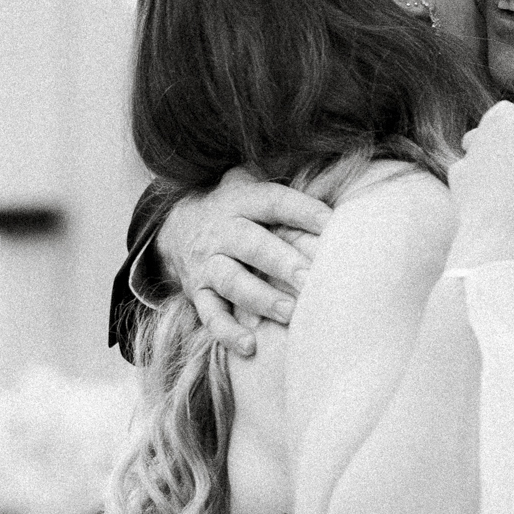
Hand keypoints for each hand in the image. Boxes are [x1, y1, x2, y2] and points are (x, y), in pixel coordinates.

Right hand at [158, 167, 334, 356]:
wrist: (174, 227)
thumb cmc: (235, 209)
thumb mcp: (248, 184)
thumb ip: (283, 180)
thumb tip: (339, 167)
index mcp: (240, 201)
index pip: (272, 201)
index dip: (302, 210)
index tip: (332, 223)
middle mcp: (222, 232)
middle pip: (251, 244)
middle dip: (281, 261)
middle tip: (311, 278)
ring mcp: (207, 264)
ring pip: (232, 281)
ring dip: (261, 298)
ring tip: (290, 312)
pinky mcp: (197, 293)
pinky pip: (210, 316)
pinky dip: (227, 333)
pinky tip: (250, 346)